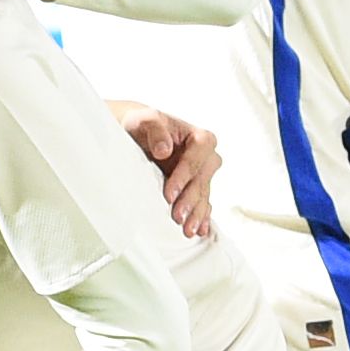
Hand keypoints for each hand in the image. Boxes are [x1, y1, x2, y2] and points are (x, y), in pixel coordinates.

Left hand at [111, 100, 222, 237]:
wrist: (141, 134)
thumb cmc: (144, 125)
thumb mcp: (145, 120)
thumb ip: (155, 129)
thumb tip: (164, 149)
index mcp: (201, 138)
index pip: (196, 160)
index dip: (183, 177)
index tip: (169, 194)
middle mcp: (207, 157)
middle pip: (201, 181)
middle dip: (189, 201)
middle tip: (176, 217)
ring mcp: (203, 174)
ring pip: (203, 196)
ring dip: (196, 214)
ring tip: (187, 230)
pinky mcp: (197, 187)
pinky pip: (204, 204)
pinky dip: (201, 217)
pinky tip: (199, 229)